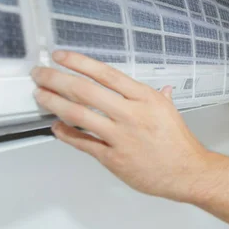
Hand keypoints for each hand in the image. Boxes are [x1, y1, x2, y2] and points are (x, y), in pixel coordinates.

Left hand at [30, 50, 209, 201]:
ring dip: (54, 103)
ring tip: (41, 95)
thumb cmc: (179, 144)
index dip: (79, 62)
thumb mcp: (170, 112)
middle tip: (40, 74)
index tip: (60, 56)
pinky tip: (56, 127)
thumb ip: (159, 98)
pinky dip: (66, 133)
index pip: (106, 74)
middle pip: (85, 91)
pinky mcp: (114, 158)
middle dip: (56, 79)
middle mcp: (131, 114)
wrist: (188, 173)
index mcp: (145, 99)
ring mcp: (121, 137)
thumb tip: (162, 89)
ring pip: (78, 115)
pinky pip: (83, 143)